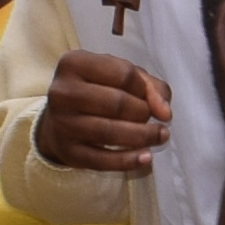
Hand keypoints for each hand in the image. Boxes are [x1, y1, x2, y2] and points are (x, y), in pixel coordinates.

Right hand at [35, 52, 173, 176]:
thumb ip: (148, 85)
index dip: (146, 89)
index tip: (154, 100)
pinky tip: (146, 157)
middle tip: (153, 119)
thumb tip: (164, 112)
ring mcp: (62, 123)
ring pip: (110, 132)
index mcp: (74, 63)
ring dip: (143, 136)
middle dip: (144, 113)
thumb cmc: (95, 91)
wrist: (59, 121)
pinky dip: (128, 160)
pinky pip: (102, 160)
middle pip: (117, 103)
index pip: (123, 74)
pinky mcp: (67, 151)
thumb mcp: (118, 76)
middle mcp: (63, 92)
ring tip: (160, 136)